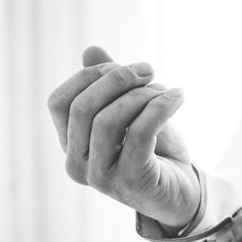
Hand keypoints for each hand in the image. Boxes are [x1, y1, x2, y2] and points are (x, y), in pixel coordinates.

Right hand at [47, 46, 199, 228]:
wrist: (183, 192)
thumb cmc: (154, 150)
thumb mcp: (130, 112)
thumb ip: (109, 85)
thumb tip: (91, 50)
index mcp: (71, 146)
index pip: (59, 102)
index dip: (88, 76)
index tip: (123, 66)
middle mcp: (78, 165)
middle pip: (82, 108)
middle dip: (117, 79)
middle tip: (148, 70)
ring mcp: (101, 177)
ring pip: (108, 120)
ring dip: (141, 95)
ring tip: (166, 90)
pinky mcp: (131, 181)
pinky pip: (140, 132)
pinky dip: (160, 107)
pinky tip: (178, 97)